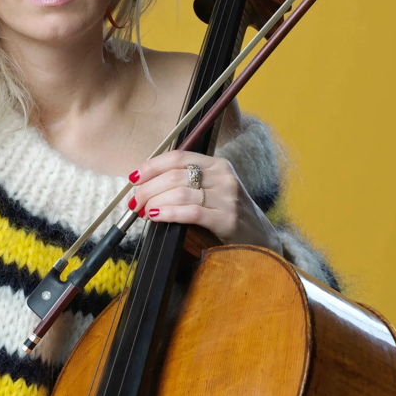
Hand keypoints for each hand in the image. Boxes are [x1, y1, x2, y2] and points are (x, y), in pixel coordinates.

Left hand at [127, 151, 280, 250]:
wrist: (260, 239)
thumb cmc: (229, 215)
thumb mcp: (214, 190)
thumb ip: (188, 183)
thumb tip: (149, 184)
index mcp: (217, 165)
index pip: (178, 157)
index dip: (152, 166)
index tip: (134, 177)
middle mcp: (223, 177)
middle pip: (175, 176)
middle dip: (148, 188)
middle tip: (135, 201)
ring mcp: (227, 197)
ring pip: (180, 192)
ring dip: (155, 201)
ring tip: (143, 211)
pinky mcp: (227, 218)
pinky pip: (191, 212)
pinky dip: (169, 213)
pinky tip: (156, 216)